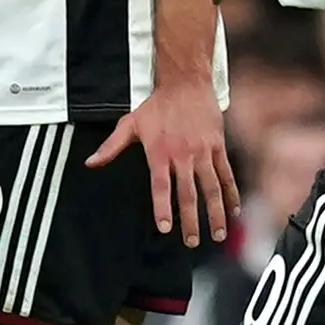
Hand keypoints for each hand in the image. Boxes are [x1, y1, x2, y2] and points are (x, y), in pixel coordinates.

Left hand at [89, 82, 238, 246]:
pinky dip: (231, 194)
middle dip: (191, 221)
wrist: (185, 83)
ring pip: (211, 188)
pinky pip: (226, 174)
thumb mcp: (130, 124)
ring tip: (216, 234)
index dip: (162, 208)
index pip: (160, 186)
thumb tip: (90, 163)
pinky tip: (234, 211)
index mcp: (159, 152)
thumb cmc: (157, 105)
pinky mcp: (217, 146)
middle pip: (188, 193)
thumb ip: (111, 147)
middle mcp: (182, 154)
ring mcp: (202, 151)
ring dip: (215, 213)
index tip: (165, 228)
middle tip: (192, 242)